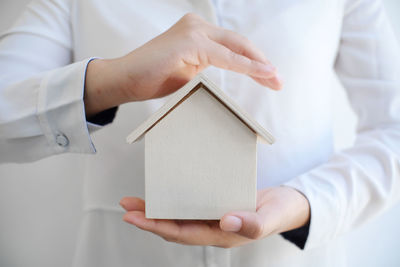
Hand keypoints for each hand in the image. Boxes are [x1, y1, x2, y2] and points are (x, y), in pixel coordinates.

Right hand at [84, 13, 281, 116]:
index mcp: (198, 33)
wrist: (125, 79)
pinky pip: (226, 57)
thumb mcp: (188, 72)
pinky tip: (261, 74)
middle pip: (240, 44)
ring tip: (275, 80)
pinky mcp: (190, 42)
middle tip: (279, 81)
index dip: (254, 62)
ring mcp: (194, 32)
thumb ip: (207, 68)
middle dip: (262, 63)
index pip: (233, 46)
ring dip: (259, 65)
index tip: (270, 78)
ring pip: (236, 48)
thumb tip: (227, 77)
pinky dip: (246, 66)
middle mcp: (198, 26)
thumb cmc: (153, 78)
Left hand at [120, 186, 309, 247]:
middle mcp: (213, 227)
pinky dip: (172, 200)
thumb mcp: (272, 216)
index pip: (184, 233)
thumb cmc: (282, 211)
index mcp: (223, 234)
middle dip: (148, 219)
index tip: (135, 217)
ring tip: (134, 201)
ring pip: (179, 217)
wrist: (289, 205)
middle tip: (126, 207)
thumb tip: (226, 222)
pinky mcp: (215, 205)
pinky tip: (162, 193)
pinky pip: (189, 205)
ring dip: (156, 210)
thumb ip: (254, 223)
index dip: (157, 227)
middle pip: (174, 227)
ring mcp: (213, 217)